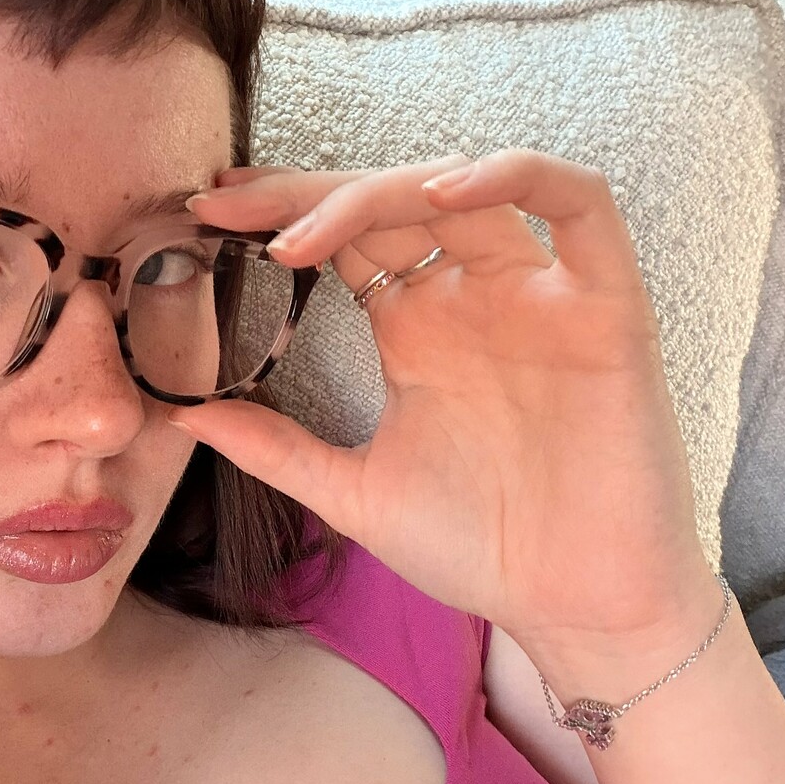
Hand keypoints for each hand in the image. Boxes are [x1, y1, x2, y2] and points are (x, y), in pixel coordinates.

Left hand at [176, 147, 717, 651]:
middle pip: (389, 203)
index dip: (281, 212)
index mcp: (416, 331)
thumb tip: (180, 418)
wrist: (575, 606)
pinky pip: (578, 204)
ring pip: (466, 189)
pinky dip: (517, 177)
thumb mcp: (353, 494)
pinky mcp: (604, 304)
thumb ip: (275, 450)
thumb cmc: (482, 551)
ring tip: (306, 226)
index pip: (345, 239)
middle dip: (304, 192)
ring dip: (383, 187)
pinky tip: (443, 196)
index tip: (205, 213)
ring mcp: (539, 294)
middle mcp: (473, 298)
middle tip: (226, 203)